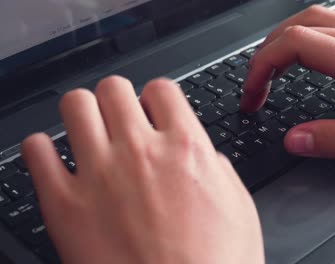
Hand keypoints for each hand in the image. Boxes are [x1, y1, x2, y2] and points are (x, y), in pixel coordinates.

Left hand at [21, 77, 263, 263]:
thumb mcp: (240, 209)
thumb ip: (220, 170)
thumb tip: (207, 156)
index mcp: (186, 149)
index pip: (162, 89)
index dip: (156, 97)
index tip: (153, 109)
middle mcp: (140, 153)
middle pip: (114, 88)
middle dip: (117, 98)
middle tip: (119, 117)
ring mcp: (99, 175)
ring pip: (75, 105)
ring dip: (81, 112)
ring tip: (87, 130)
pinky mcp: (64, 206)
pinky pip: (37, 152)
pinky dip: (41, 149)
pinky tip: (53, 159)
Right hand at [242, 5, 334, 162]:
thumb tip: (293, 139)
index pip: (296, 43)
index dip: (262, 65)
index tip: (252, 95)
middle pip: (298, 26)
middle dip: (265, 55)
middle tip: (255, 91)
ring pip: (313, 20)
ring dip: (282, 42)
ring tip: (270, 74)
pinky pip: (331, 25)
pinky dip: (304, 40)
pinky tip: (304, 61)